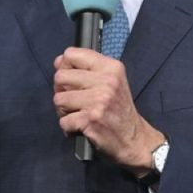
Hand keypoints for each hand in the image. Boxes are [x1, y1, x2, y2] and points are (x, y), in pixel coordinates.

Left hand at [52, 48, 163, 173]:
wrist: (135, 139)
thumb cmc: (119, 109)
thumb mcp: (112, 81)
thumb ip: (86, 69)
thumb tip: (58, 62)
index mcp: (111, 67)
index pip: (71, 54)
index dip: (65, 67)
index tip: (72, 80)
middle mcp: (106, 81)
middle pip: (60, 77)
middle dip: (62, 91)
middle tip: (74, 101)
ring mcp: (98, 101)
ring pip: (58, 99)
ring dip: (64, 111)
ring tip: (78, 115)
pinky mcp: (91, 120)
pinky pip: (63, 121)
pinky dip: (68, 128)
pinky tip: (81, 127)